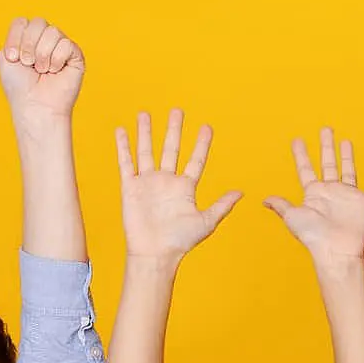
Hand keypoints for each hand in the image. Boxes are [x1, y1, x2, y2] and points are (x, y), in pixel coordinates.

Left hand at [0, 18, 83, 118]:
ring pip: (53, 31)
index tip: (13, 58)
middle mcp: (45, 40)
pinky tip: (55, 71)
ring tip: (43, 70)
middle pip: (38, 22)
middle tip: (28, 64)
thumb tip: (31, 25)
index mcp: (28, 39)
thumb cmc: (20, 86)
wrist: (35, 105)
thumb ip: (14, 34)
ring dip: (43, 54)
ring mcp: (61, 46)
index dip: (16, 38)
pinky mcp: (76, 55)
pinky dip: (57, 59)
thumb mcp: (5, 57)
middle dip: (29, 44)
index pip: (22, 22)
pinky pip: (66, 44)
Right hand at [115, 110, 242, 259]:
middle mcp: (167, 181)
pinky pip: (126, 162)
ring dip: (147, 132)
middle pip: (171, 149)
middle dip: (174, 130)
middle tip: (178, 110)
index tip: (207, 127)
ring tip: (146, 113)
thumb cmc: (180, 241)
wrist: (155, 253)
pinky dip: (123, 146)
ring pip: (147, 151)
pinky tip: (122, 130)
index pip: (195, 160)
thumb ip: (222, 205)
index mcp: (185, 188)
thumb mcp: (206, 222)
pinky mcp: (130, 187)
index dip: (201, 144)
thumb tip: (241, 193)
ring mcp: (148, 182)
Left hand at [265, 130, 363, 265]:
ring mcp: (348, 197)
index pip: (306, 168)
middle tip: (325, 130)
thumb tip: (264, 200)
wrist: (337, 250)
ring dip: (347, 157)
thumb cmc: (314, 236)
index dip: (301, 154)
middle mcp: (330, 192)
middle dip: (326, 146)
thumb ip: (282, 205)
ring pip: (348, 170)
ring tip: (345, 141)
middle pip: (328, 163)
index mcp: (313, 193)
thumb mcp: (292, 216)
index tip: (297, 140)